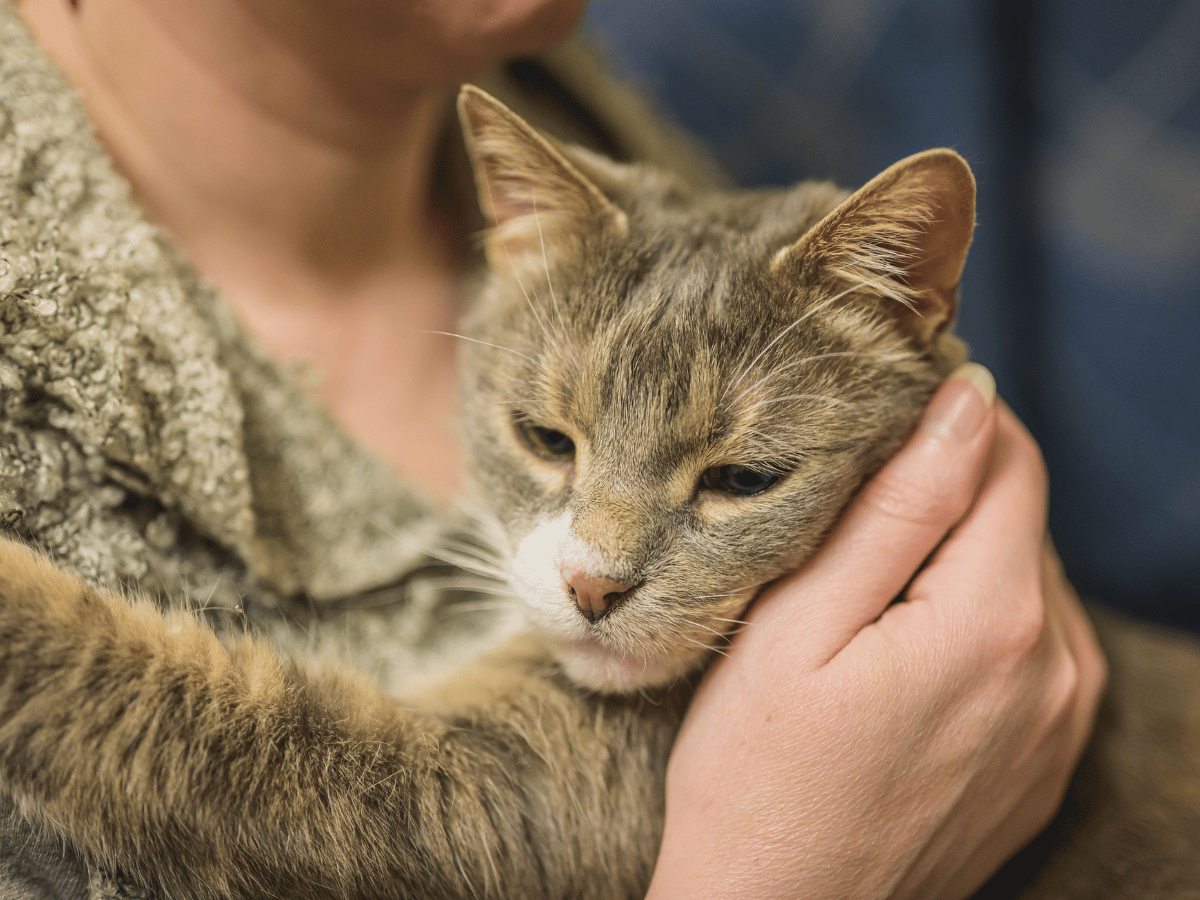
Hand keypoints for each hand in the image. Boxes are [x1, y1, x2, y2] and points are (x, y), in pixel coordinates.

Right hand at [646, 364, 1106, 899]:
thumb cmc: (758, 775)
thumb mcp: (800, 625)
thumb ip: (897, 508)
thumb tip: (967, 402)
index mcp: (995, 619)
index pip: (1010, 459)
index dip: (948, 419)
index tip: (879, 421)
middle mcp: (1057, 670)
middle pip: (1020, 519)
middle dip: (947, 494)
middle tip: (846, 523)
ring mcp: (1061, 725)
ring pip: (1028, 580)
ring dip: (961, 560)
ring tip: (866, 597)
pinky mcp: (1047, 761)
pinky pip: (1035, 649)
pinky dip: (979, 623)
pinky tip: (902, 655)